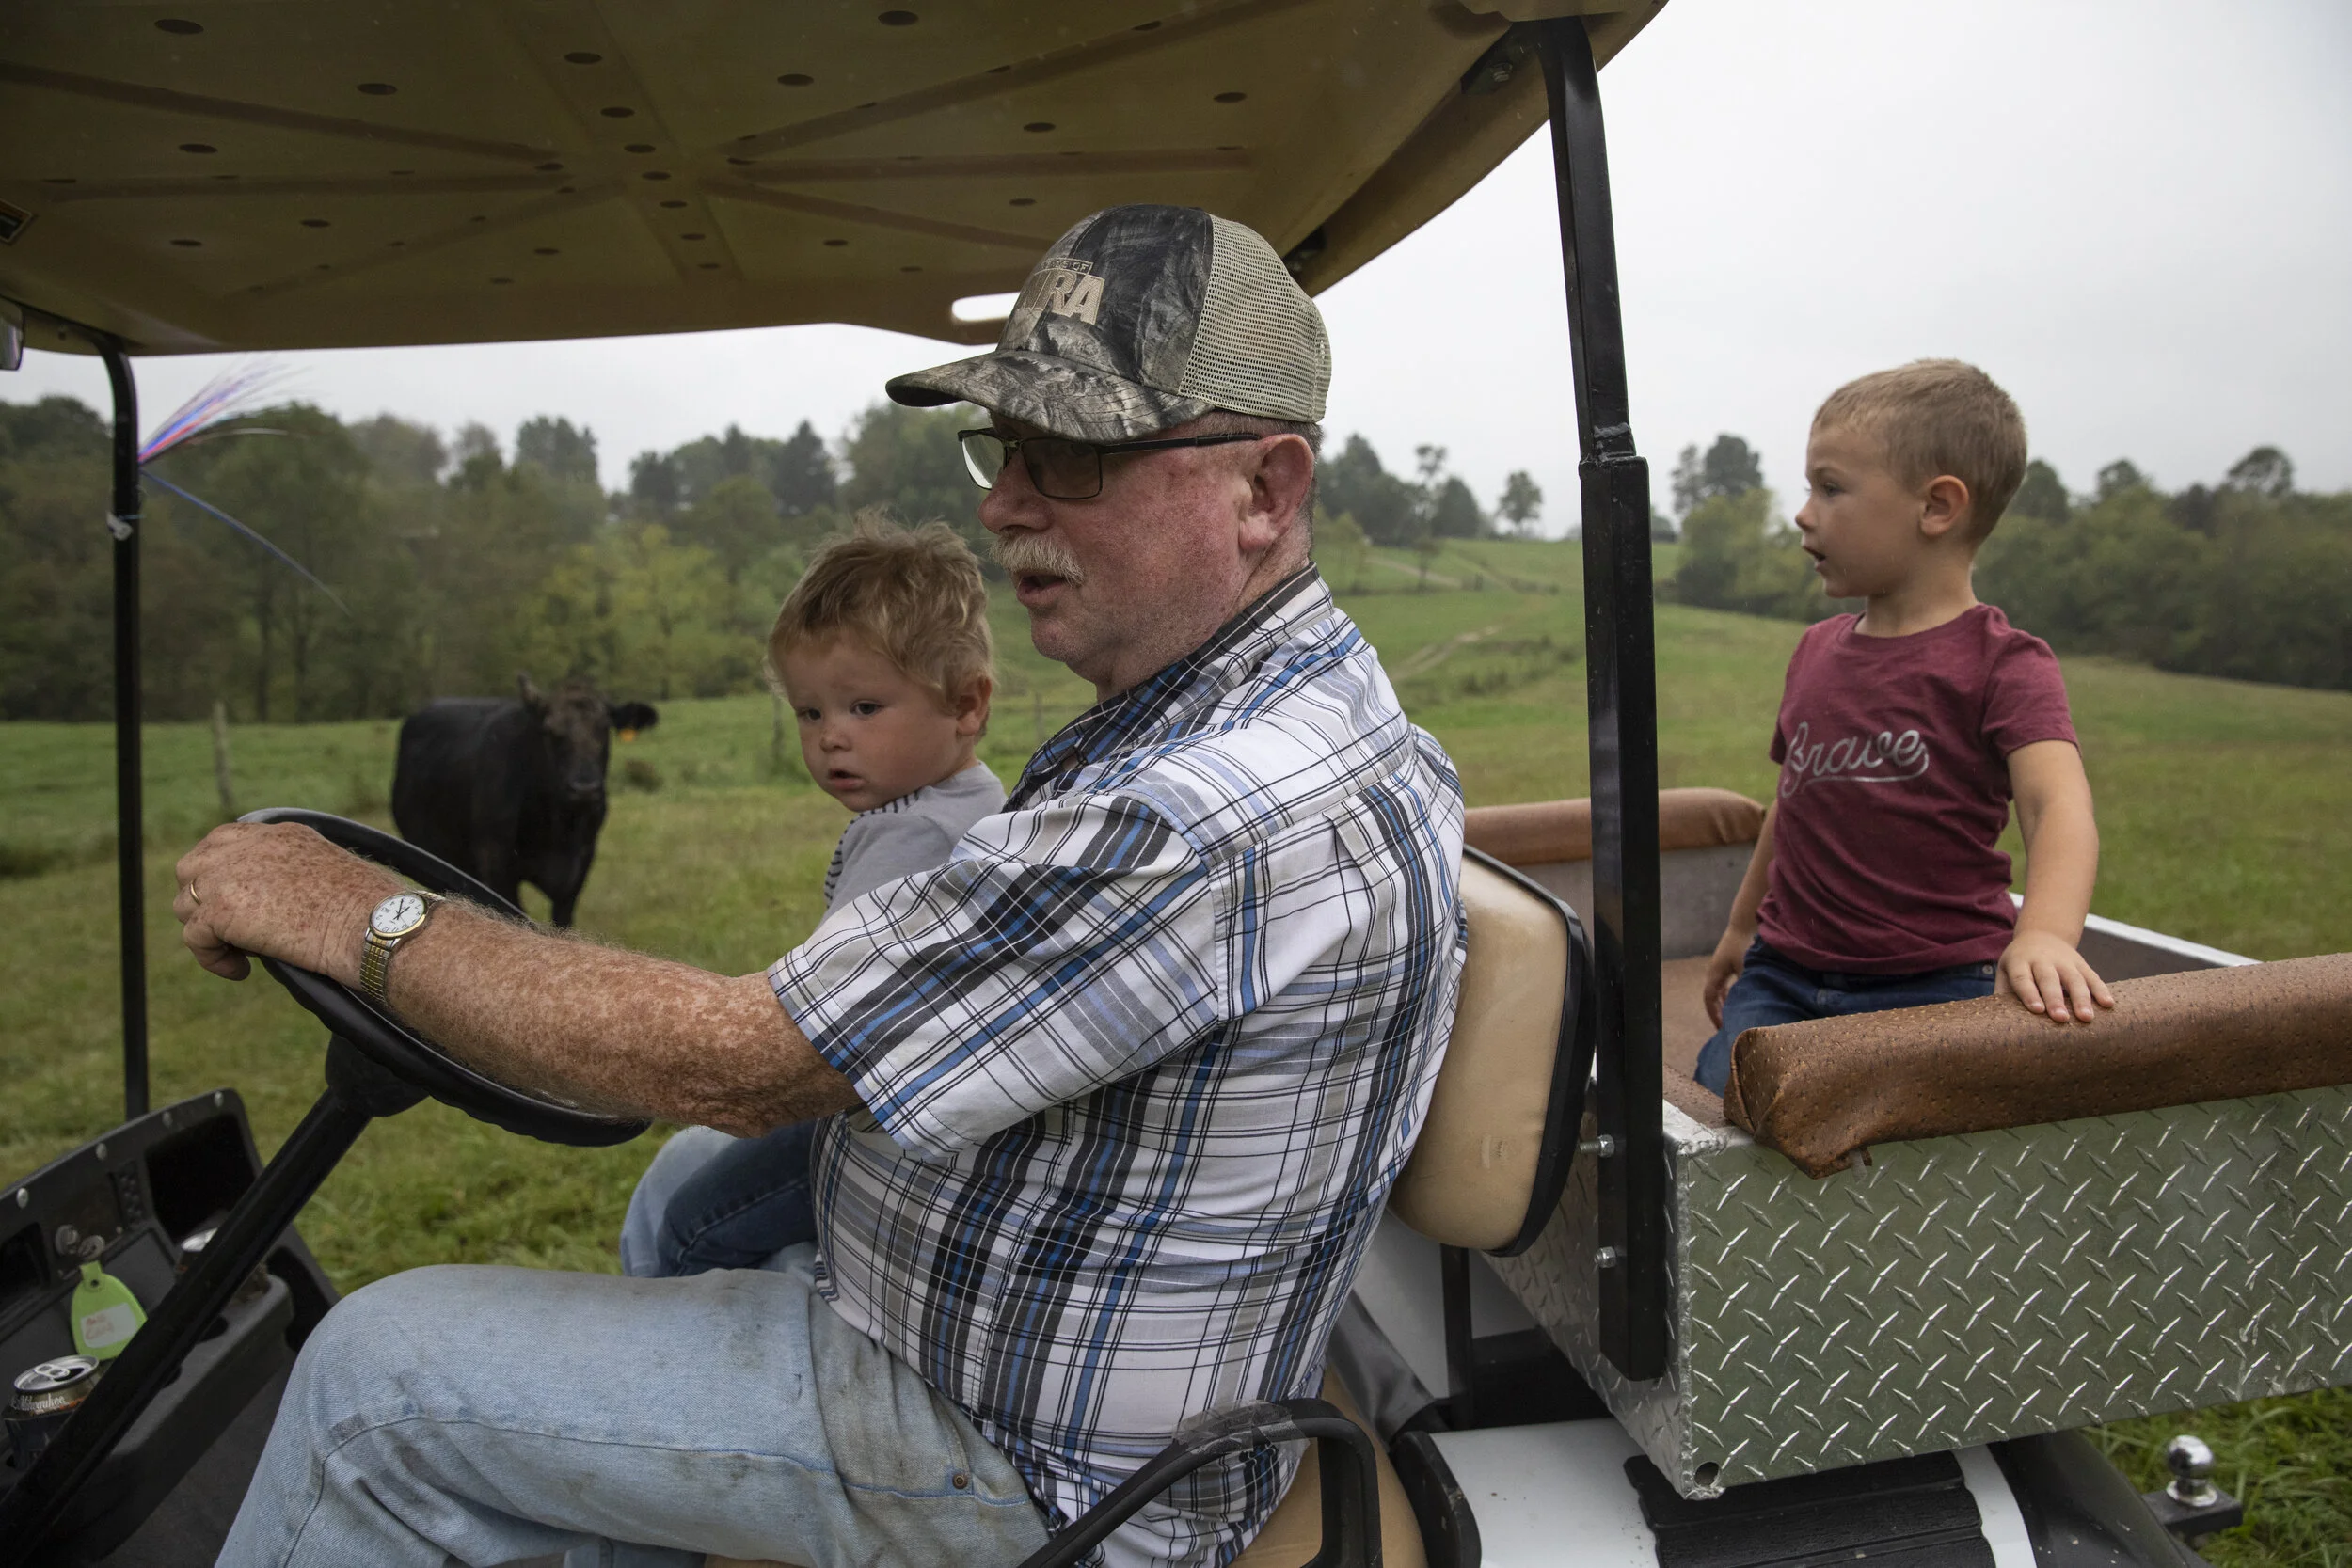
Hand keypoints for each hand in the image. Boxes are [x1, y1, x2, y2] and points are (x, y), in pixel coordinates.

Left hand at [172, 822, 402, 983]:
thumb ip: (291, 876)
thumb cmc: (371, 912)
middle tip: (229, 931)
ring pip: (186, 903)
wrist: (375, 925)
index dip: (219, 872)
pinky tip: (241, 971)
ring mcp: (230, 875)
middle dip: (202, 900)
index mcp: (280, 835)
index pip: (224, 840)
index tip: (232, 900)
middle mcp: (250, 847)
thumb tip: (272, 908)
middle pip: (192, 868)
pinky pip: (194, 938)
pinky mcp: (221, 909)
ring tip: (241, 954)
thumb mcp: (328, 876)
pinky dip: (213, 960)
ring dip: (207, 931)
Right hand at [1702, 928, 1751, 1028]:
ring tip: (1731, 1016)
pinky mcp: (1727, 963)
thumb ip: (1746, 985)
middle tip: (1726, 1027)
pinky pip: (1723, 983)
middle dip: (1717, 1012)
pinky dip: (1728, 993)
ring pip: (1717, 990)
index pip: (1709, 999)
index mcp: (1715, 974)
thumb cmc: (1744, 944)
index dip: (1714, 1015)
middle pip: (1711, 996)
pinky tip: (1738, 998)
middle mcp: (1714, 972)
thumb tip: (1749, 1004)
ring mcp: (1719, 967)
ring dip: (1723, 1003)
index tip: (1722, 1028)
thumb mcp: (1746, 967)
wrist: (1744, 924)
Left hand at [1996, 930, 2115, 1024]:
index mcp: (2020, 962)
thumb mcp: (2006, 971)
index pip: (2023, 978)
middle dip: (2055, 999)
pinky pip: (2093, 977)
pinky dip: (2101, 990)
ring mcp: (2064, 961)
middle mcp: (2043, 960)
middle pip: (2049, 979)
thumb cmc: (2019, 964)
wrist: (2042, 935)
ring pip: (2074, 979)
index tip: (2037, 1010)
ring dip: (2082, 998)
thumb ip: (2003, 992)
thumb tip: (1999, 1022)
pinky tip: (2108, 1004)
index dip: (2029, 993)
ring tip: (2086, 1018)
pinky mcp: (2082, 964)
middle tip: (2060, 1018)